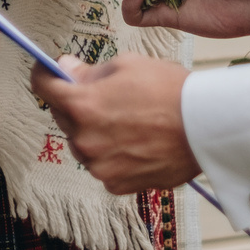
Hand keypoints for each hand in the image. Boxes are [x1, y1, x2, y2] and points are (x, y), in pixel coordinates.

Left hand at [31, 56, 197, 192]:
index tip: (49, 69)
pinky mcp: (117, 185)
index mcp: (82, 105)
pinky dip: (111, 153)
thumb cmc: (171, 90)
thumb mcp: (126, 64)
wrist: (207, 128)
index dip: (44, 73)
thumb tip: (65, 69)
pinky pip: (102, 164)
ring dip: (93, 130)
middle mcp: (85, 140)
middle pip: (62, 115)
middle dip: (74, 102)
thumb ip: (88, 71)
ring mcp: (100, 166)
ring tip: (126, 120)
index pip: (43, 86)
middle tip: (101, 93)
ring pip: (82, 142)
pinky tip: (134, 141)